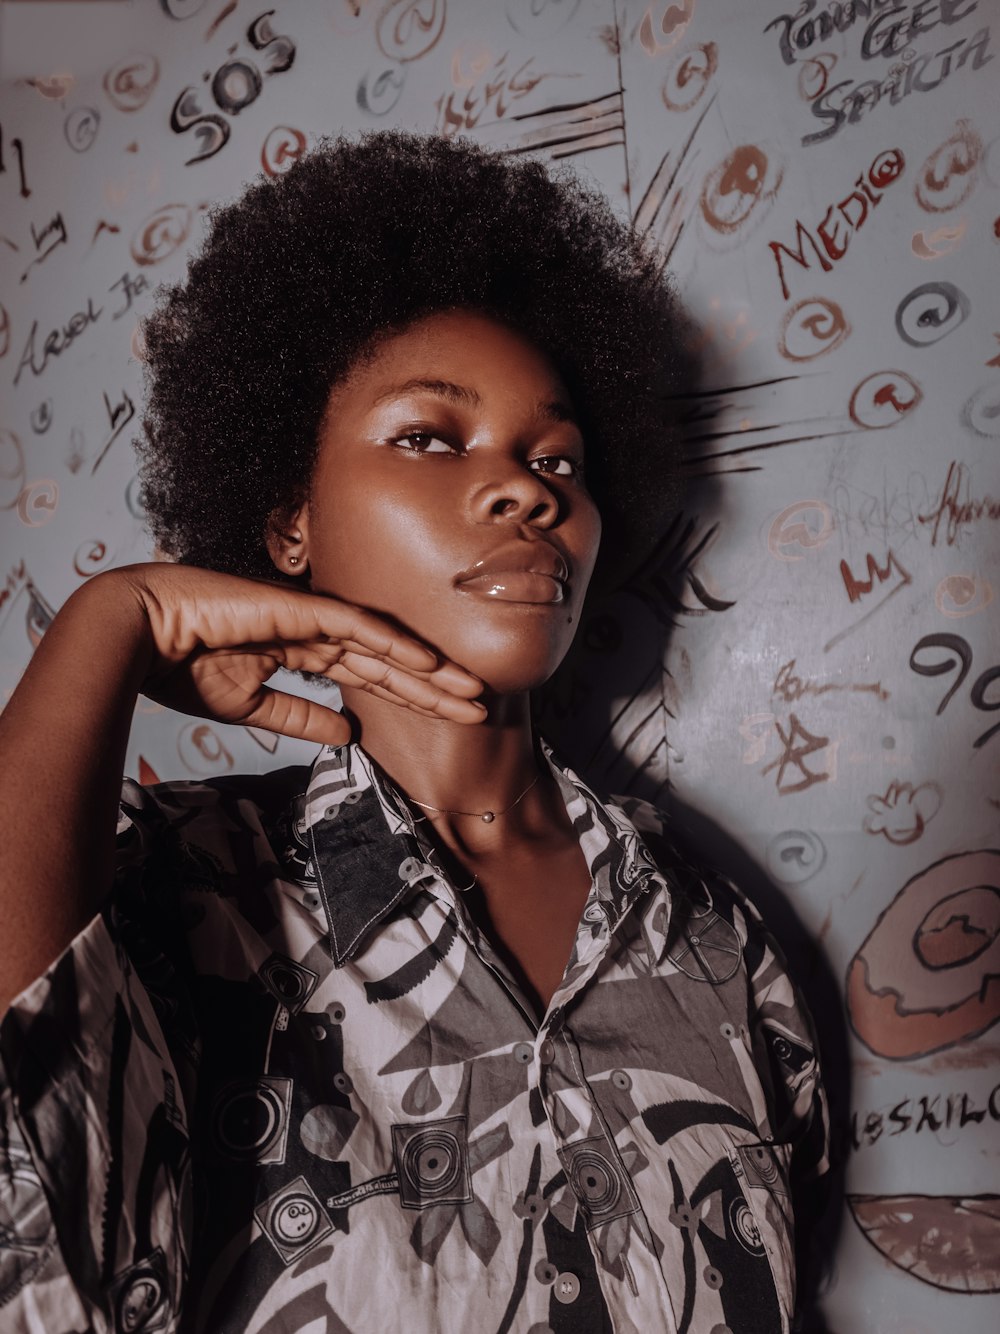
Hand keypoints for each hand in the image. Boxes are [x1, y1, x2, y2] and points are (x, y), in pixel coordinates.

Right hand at [114, 564, 485, 745]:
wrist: (136, 636)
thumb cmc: (180, 666)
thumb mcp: (251, 706)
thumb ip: (301, 716)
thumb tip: (349, 733)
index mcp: (303, 650)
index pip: (372, 677)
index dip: (413, 697)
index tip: (450, 718)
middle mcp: (314, 631)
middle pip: (390, 663)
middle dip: (437, 687)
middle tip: (481, 707)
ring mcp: (307, 617)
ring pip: (384, 645)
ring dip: (430, 669)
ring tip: (472, 691)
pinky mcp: (295, 609)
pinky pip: (356, 625)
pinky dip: (394, 643)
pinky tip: (430, 661)